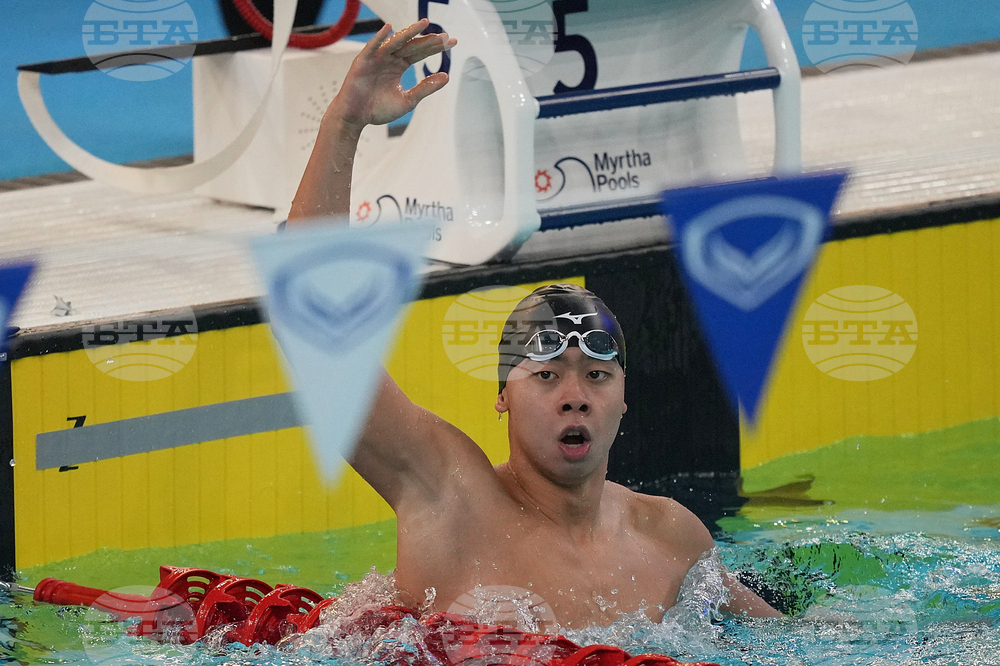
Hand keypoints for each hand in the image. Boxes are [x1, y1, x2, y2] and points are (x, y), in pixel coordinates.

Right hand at [330, 20, 456, 130]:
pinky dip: (379, 38)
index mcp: (400, 65)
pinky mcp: (363, 61)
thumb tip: (446, 76)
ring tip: (424, 24)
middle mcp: (390, 58)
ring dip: (409, 32)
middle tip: (444, 36)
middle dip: (428, 40)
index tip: (452, 42)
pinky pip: (372, 47)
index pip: (420, 52)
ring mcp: (377, 58)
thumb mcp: (408, 100)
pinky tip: (389, 28)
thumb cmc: (378, 109)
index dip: (436, 47)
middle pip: (412, 45)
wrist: (356, 117)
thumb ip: (426, 88)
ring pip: (395, 42)